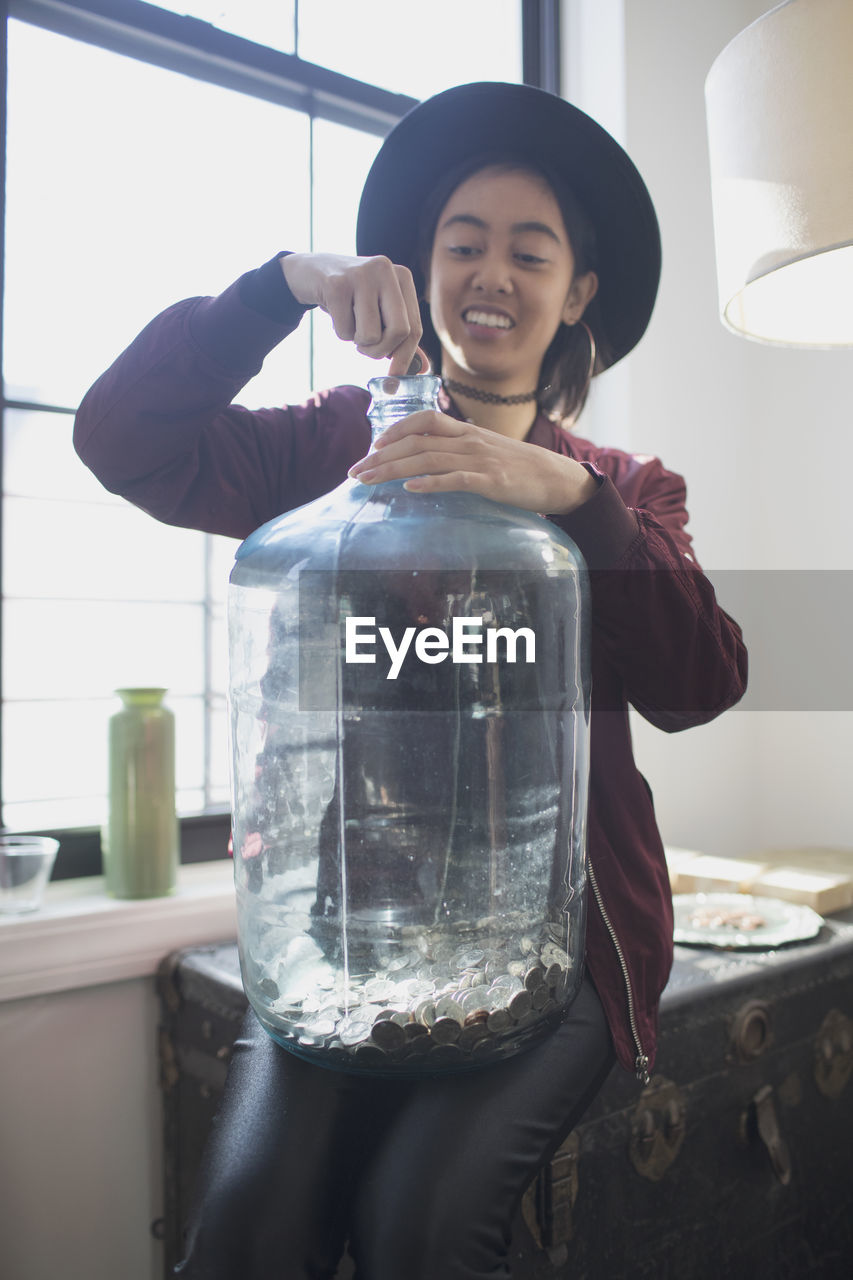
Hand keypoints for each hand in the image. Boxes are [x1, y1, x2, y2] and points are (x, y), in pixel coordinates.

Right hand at [281, 252, 421, 375]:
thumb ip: (401, 337)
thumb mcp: (380, 310)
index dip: (405, 357)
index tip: (394, 376)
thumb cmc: (352, 297)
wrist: (310, 272)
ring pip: (370, 335)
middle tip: (366, 349)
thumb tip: (422, 368)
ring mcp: (361, 275)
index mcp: (402, 277)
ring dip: (357, 342)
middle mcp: (385, 270)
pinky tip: (336, 313)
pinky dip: (340, 332)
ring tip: (350, 324)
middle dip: (381, 351)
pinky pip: (345, 331)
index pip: (414, 328)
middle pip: (399, 332)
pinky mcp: (336, 284)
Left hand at [347, 411, 597, 513]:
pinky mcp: (491, 482)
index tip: (372, 446)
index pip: (424, 420)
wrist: (558, 479)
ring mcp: (480, 460)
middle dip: (381, 456)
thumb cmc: (520, 469)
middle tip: (355, 472)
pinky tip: (409, 489)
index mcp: (467, 431)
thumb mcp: (487, 452)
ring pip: (428, 460)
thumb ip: (460, 452)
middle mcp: (469, 441)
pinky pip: (455, 480)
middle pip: (416, 442)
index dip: (394, 431)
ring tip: (369, 481)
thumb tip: (430, 463)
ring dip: (393, 470)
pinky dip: (430, 483)